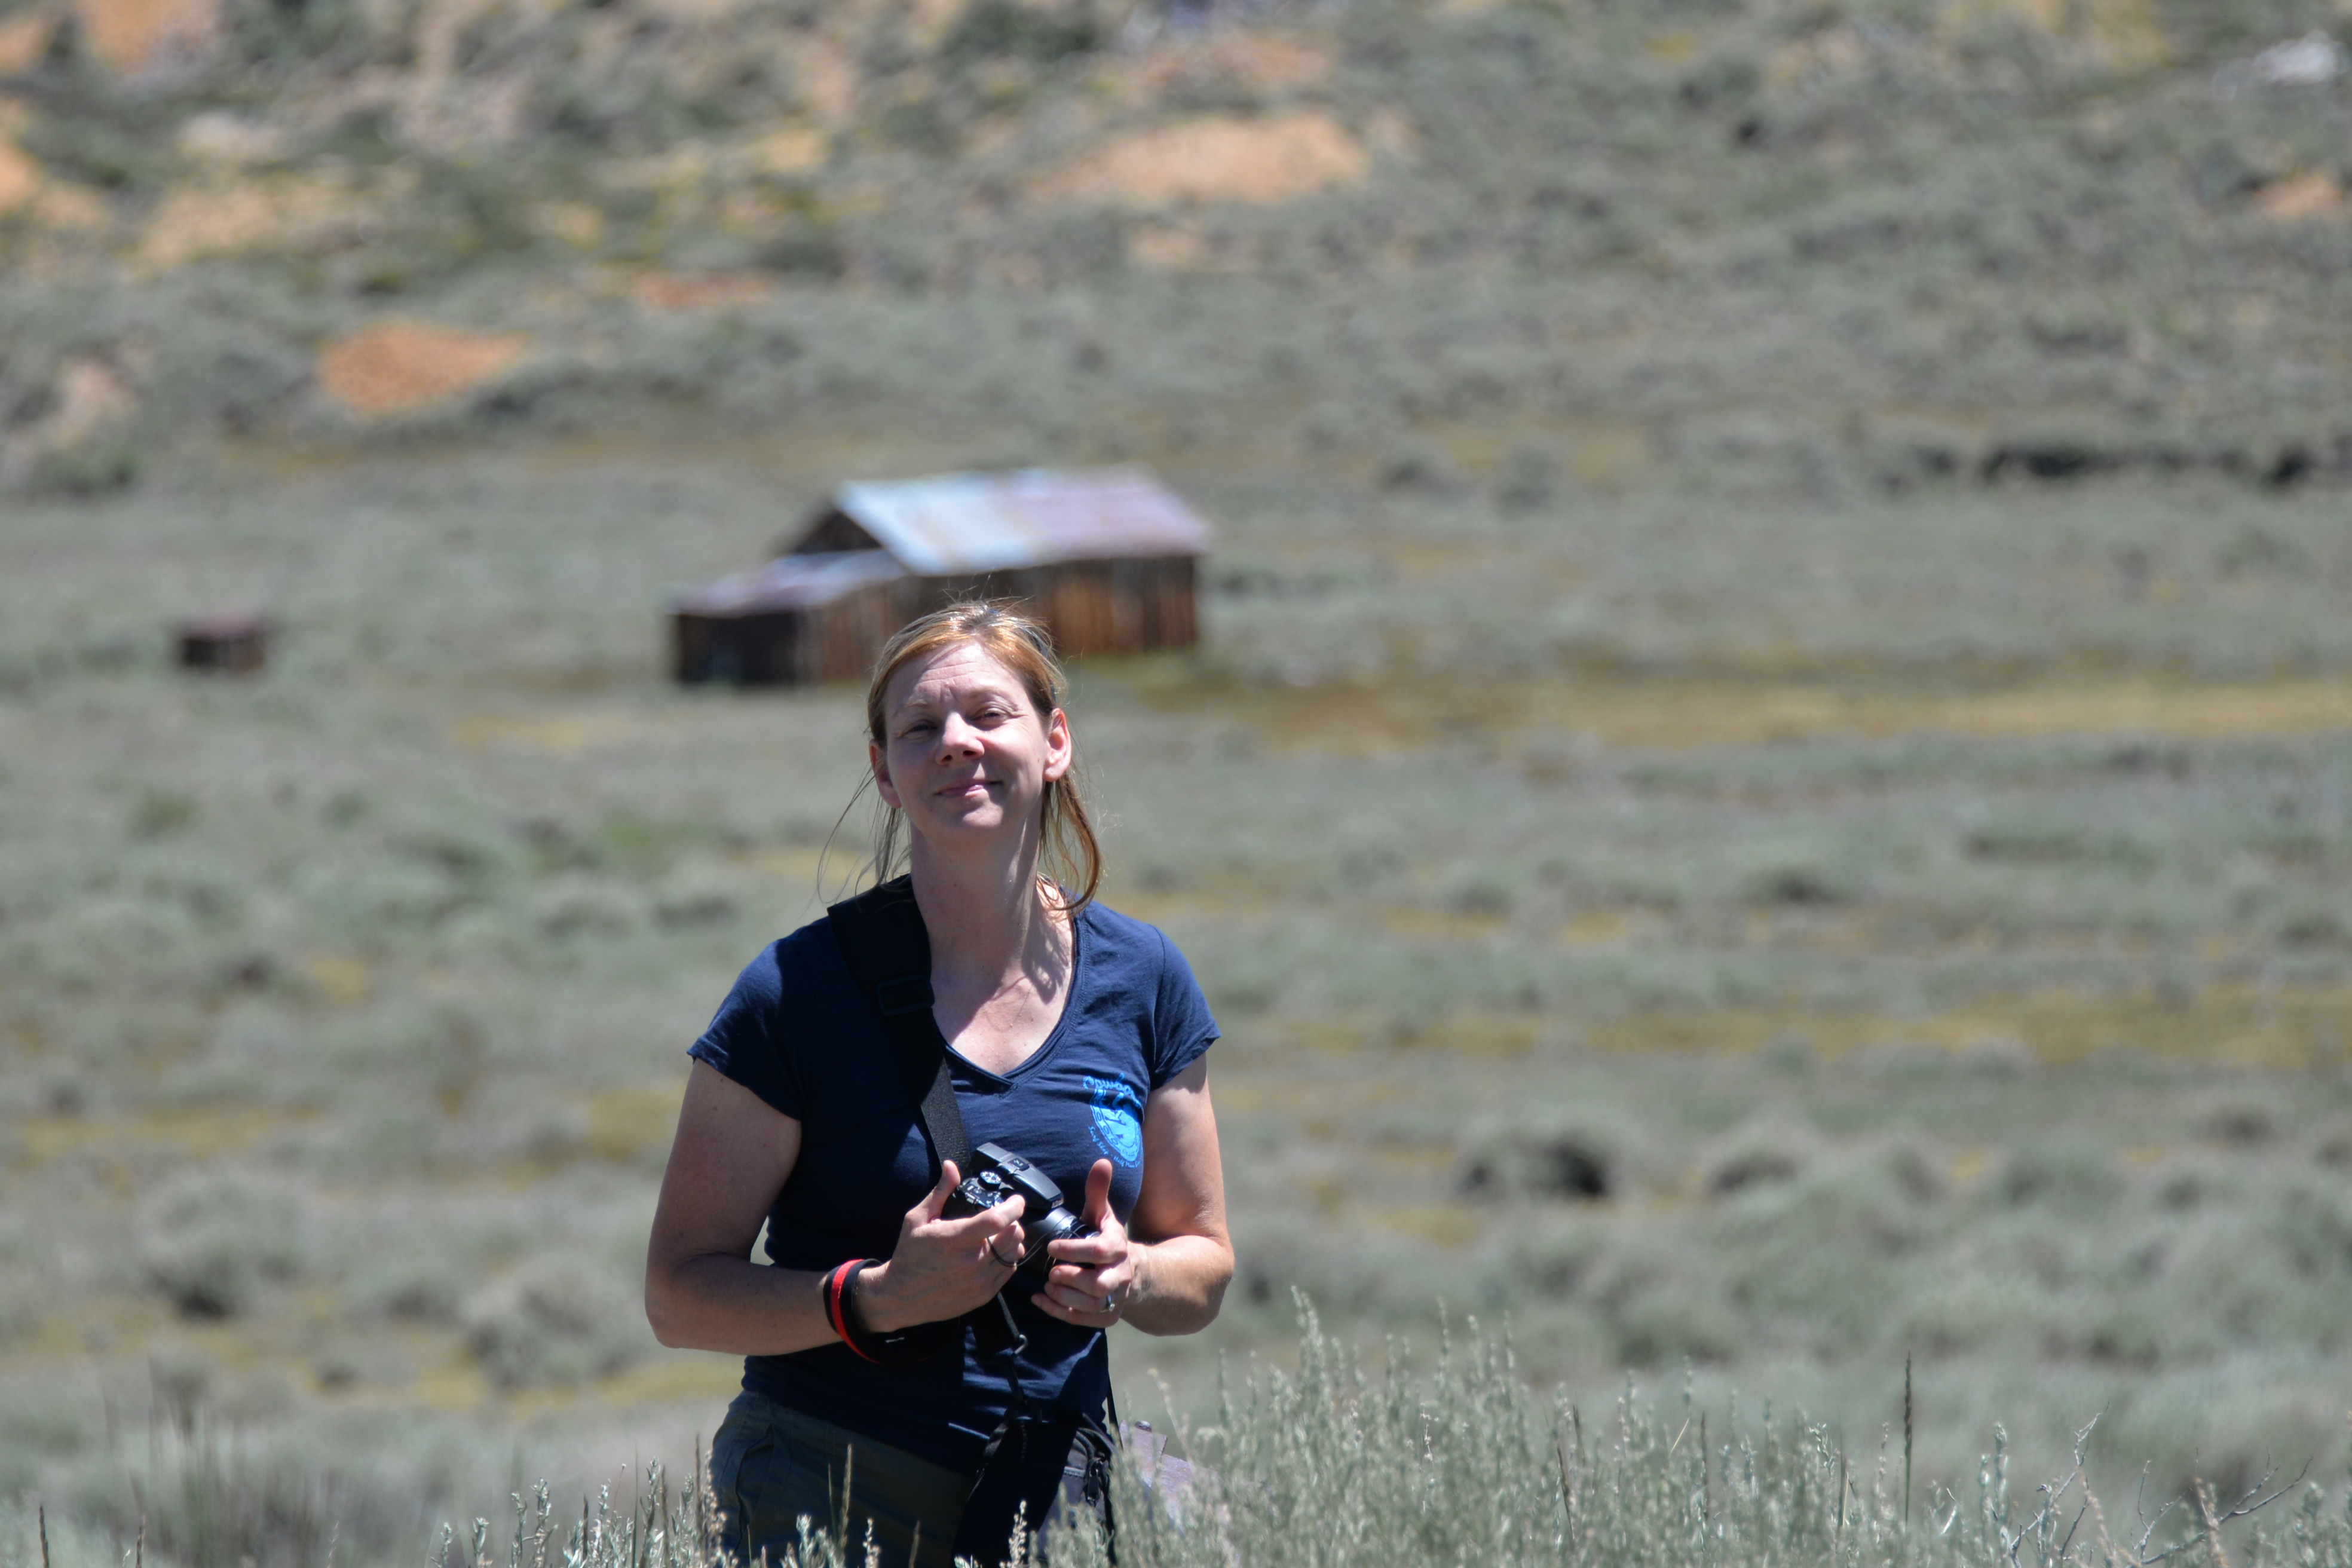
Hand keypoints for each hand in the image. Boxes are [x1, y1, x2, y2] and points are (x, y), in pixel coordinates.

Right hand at [856, 1161, 1024, 1332]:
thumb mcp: (918, 1218)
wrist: (901, 1296)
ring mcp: (979, 1281)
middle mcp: (971, 1262)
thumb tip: (951, 1166)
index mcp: (955, 1239)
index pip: (998, 1220)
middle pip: (1014, 1235)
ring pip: (1015, 1254)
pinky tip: (992, 1255)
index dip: (1013, 1207)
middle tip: (1004, 1218)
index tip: (1016, 1200)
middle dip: (1013, 1222)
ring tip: (998, 1237)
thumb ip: (940, 1191)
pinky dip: (1007, 1260)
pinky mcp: (983, 1295)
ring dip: (1012, 1241)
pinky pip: (1009, 1272)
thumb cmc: (909, 1255)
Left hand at [1035, 1159, 1133, 1327]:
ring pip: (1092, 1304)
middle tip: (1050, 1272)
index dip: (1074, 1250)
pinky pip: (1085, 1320)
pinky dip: (1062, 1313)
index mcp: (1118, 1247)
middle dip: (1072, 1279)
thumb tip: (1101, 1162)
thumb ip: (1098, 1191)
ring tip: (1047, 1286)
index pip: (1099, 1251)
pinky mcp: (1108, 1315)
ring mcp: (1115, 1297)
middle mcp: (1120, 1275)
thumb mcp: (1103, 1215)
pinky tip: (1042, 1301)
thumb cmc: (1108, 1240)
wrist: (1134, 1271)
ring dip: (1066, 1298)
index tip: (1051, 1247)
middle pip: (1099, 1284)